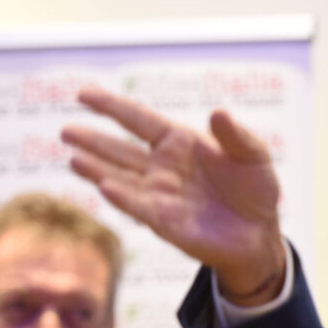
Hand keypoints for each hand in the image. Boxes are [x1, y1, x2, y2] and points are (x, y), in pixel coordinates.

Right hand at [61, 86, 286, 303]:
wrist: (260, 234)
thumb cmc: (256, 190)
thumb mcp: (254, 156)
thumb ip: (236, 136)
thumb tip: (218, 112)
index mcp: (179, 143)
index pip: (139, 119)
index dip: (112, 106)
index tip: (83, 94)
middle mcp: (162, 167)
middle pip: (120, 150)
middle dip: (94, 141)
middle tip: (66, 131)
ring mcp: (159, 194)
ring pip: (121, 179)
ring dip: (98, 170)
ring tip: (74, 159)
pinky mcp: (164, 222)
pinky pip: (139, 207)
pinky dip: (122, 198)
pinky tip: (104, 187)